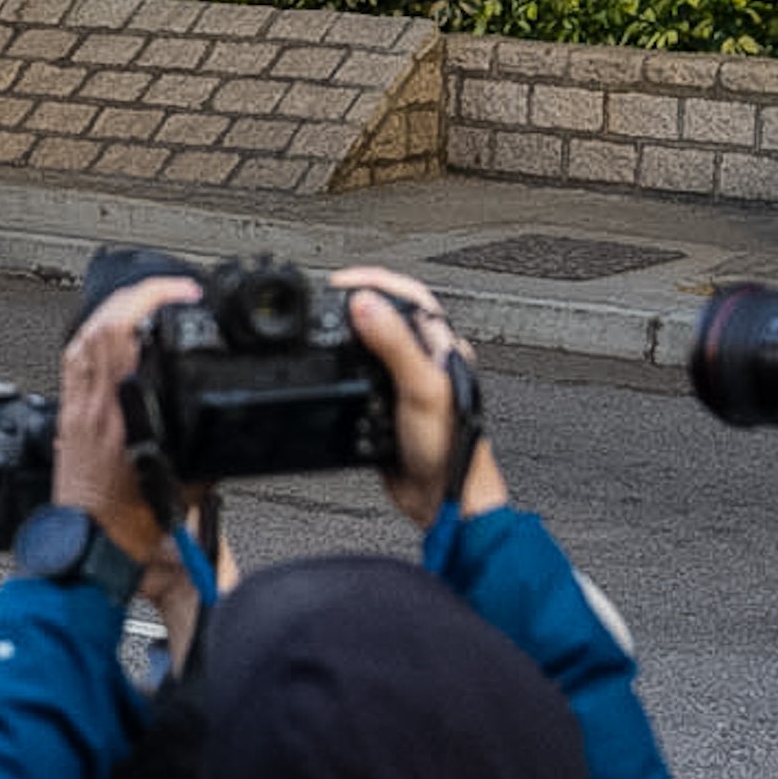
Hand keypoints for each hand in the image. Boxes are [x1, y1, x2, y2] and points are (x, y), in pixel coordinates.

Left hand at [54, 273, 203, 563]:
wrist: (89, 555)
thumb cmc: (130, 531)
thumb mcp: (188, 488)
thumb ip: (207, 456)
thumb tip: (225, 435)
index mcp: (121, 418)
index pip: (119, 334)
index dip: (149, 300)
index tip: (181, 292)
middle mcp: (92, 407)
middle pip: (98, 326)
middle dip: (135, 295)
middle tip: (168, 290)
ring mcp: (75, 411)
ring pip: (82, 339)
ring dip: (114, 311)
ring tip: (145, 304)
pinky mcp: (68, 420)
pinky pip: (73, 363)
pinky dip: (94, 338)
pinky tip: (111, 336)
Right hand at [326, 267, 509, 529]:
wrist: (444, 498)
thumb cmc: (451, 447)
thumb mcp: (420, 388)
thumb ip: (394, 343)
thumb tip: (365, 305)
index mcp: (440, 347)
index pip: (410, 296)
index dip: (375, 280)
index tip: (341, 281)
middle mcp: (425, 360)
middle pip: (389, 314)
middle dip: (357, 299)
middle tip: (326, 297)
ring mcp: (406, 383)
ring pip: (374, 344)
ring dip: (349, 330)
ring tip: (326, 322)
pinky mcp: (389, 406)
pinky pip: (362, 377)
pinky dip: (343, 367)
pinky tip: (333, 369)